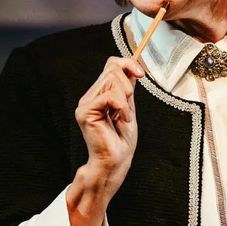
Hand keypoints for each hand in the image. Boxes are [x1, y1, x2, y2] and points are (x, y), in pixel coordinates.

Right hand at [75, 56, 142, 190]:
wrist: (115, 162)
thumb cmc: (121, 141)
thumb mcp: (129, 108)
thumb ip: (127, 89)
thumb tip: (132, 69)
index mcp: (99, 94)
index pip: (111, 65)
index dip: (127, 63)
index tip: (141, 73)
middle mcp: (89, 96)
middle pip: (112, 69)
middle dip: (128, 85)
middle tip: (129, 107)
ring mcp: (85, 103)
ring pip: (112, 81)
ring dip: (125, 99)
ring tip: (124, 117)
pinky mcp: (85, 111)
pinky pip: (109, 96)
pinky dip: (122, 107)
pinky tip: (122, 120)